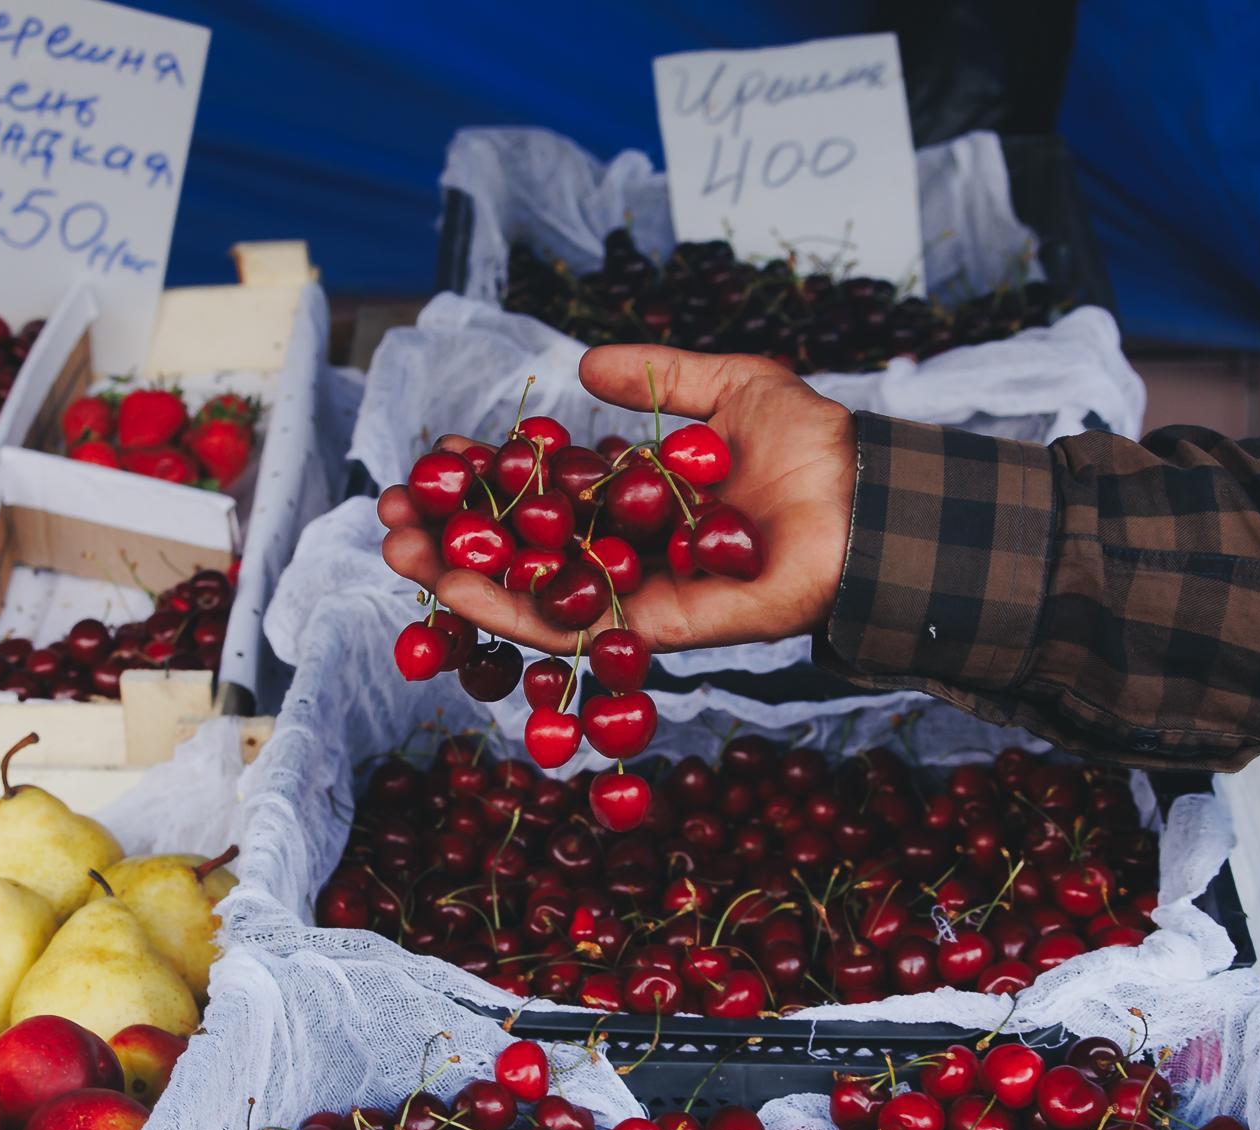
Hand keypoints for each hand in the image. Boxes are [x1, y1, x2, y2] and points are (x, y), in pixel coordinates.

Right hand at [379, 344, 856, 654]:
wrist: (869, 500)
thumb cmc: (814, 446)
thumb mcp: (729, 386)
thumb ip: (658, 376)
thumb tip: (585, 366)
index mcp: (638, 506)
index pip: (542, 499)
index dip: (484, 483)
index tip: (433, 461)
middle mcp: (629, 557)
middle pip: (522, 554)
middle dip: (452, 537)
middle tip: (390, 518)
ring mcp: (637, 598)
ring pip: (531, 599)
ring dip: (459, 580)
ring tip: (399, 554)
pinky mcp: (655, 632)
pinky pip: (572, 630)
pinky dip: (510, 613)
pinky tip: (458, 589)